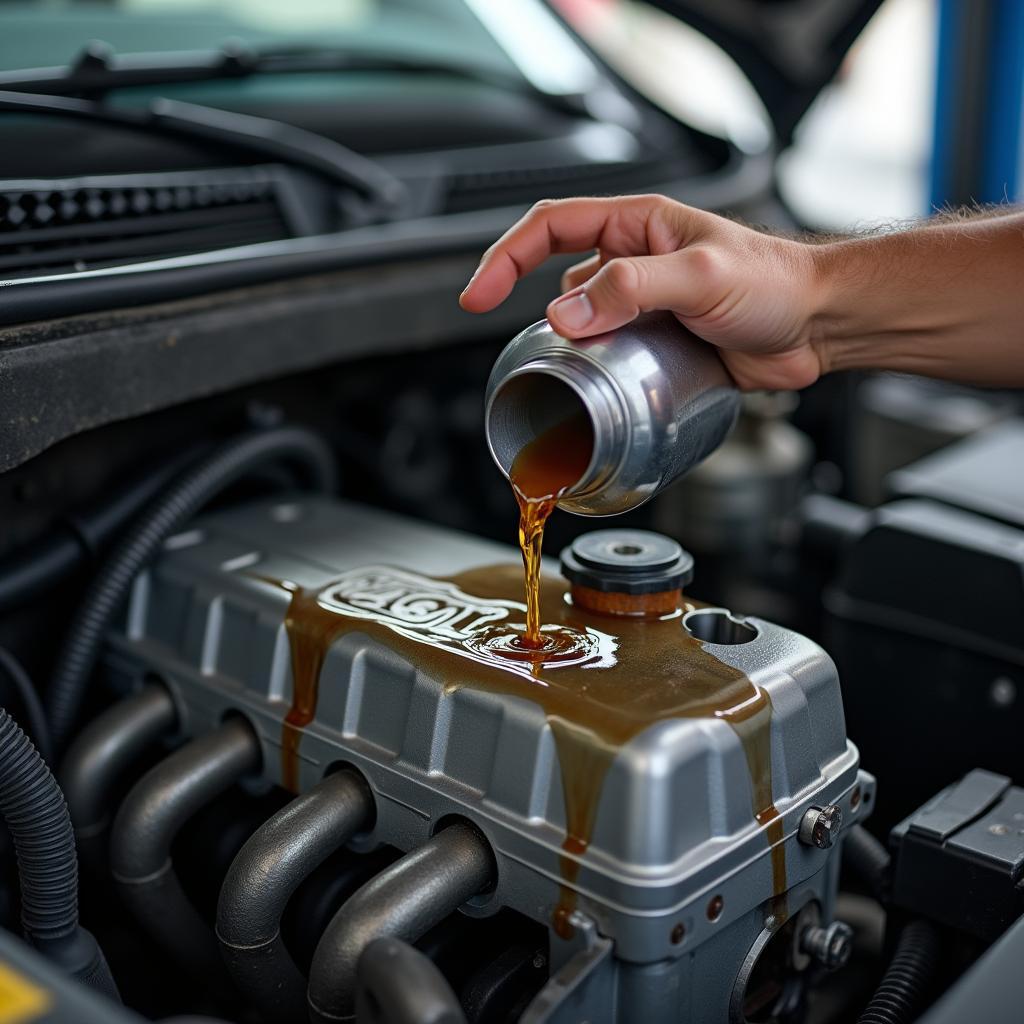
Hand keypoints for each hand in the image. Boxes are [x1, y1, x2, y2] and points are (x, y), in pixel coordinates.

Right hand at [459, 194, 824, 389]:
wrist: (818, 325)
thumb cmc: (775, 283)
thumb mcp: (699, 275)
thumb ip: (631, 288)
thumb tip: (566, 315)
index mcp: (636, 225)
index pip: (549, 227)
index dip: (504, 257)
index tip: (477, 296)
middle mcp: (633, 259)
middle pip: (554, 275)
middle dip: (525, 307)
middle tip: (520, 351)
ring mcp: (643, 302)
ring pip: (580, 320)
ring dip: (565, 345)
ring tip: (566, 373)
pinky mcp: (656, 340)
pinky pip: (608, 352)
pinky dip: (594, 370)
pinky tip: (599, 389)